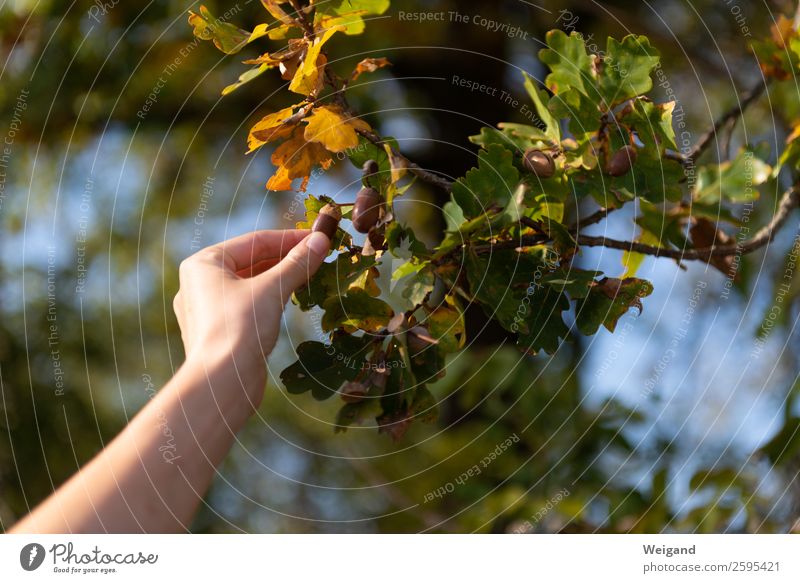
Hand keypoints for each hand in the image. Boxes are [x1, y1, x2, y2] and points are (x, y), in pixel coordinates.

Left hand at [172, 229, 329, 392]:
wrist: (221, 384)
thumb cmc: (239, 328)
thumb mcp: (273, 289)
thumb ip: (297, 263)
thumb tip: (322, 240)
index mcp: (203, 263)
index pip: (254, 241)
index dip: (290, 238)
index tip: (319, 238)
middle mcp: (200, 283)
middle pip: (252, 261)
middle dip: (286, 258)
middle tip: (319, 255)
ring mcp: (208, 309)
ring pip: (252, 284)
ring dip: (282, 279)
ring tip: (312, 275)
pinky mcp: (220, 331)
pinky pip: (249, 305)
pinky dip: (272, 299)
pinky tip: (294, 299)